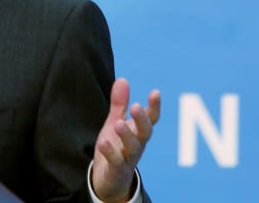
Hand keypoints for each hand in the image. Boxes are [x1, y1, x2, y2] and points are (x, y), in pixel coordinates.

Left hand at [91, 78, 160, 202]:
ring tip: (119, 123)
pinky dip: (110, 152)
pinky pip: (115, 161)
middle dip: (142, 120)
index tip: (155, 92)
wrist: (110, 179)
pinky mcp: (116, 169)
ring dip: (127, 135)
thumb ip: (120, 104)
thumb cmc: (116, 147)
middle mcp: (137, 144)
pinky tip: (103, 142)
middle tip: (137, 107)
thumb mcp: (116, 122)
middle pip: (145, 132)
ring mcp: (128, 158)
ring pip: (132, 147)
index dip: (154, 107)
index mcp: (138, 132)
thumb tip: (123, 79)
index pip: (150, 119)